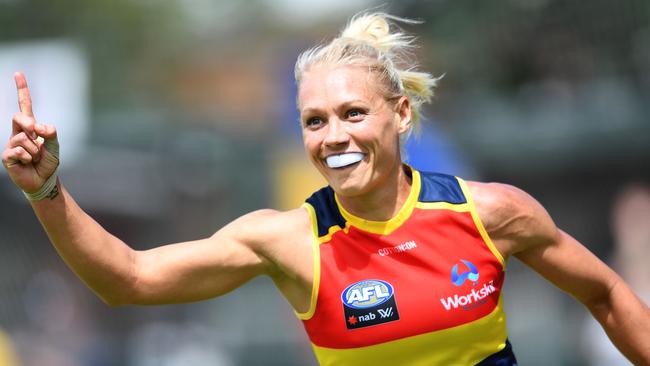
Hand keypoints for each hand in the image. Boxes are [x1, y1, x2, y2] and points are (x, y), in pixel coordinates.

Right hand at [2, 72, 59, 193]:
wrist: (44, 180)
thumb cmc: (48, 163)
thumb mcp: (55, 146)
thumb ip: (51, 133)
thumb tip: (39, 126)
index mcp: (30, 127)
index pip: (25, 106)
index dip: (22, 90)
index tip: (18, 74)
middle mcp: (18, 133)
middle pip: (19, 117)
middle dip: (29, 124)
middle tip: (36, 136)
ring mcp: (11, 144)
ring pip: (23, 138)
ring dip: (34, 150)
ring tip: (35, 158)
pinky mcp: (7, 156)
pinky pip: (18, 151)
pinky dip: (28, 158)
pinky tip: (27, 163)